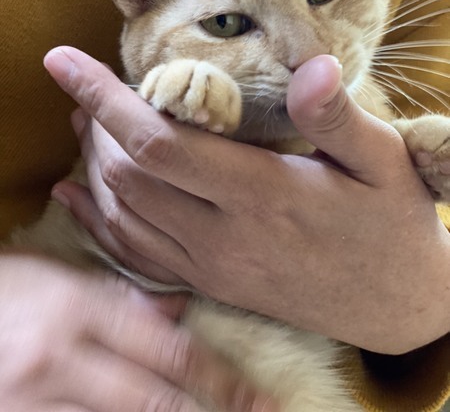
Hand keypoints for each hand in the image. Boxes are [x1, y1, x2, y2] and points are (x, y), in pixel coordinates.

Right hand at [0, 250, 271, 411]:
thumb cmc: (6, 288)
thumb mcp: (59, 276)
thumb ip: (121, 295)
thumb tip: (180, 310)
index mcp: (76, 308)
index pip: (166, 349)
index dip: (219, 377)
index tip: (256, 397)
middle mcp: (57, 358)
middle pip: (153, 399)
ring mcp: (32, 400)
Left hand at [45, 47, 449, 354]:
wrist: (395, 306)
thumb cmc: (391, 226)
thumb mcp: (383, 163)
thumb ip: (337, 117)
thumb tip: (312, 66)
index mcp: (264, 197)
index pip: (159, 144)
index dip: (104, 100)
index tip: (63, 61)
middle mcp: (225, 237)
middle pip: (129, 176)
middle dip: (94, 126)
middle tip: (85, 89)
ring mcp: (212, 267)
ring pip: (124, 213)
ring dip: (93, 165)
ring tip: (85, 126)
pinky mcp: (211, 283)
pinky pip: (135, 255)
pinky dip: (99, 222)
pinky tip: (79, 197)